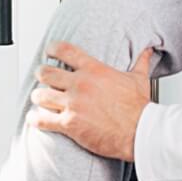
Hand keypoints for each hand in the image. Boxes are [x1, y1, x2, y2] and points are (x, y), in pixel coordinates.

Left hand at [27, 43, 153, 162]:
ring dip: (38, 97)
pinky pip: (43, 119)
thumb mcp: (140, 79)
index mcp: (94, 70)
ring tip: (39, 99)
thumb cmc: (140, 108)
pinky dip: (35, 119)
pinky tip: (34, 119)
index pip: (65, 51)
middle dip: (41, 74)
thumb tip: (147, 51)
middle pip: (47, 73)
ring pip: (41, 95)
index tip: (49, 51)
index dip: (52, 49)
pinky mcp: (69, 124)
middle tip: (41, 77)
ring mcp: (73, 104)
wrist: (141, 131)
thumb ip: (140, 62)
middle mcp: (80, 84)